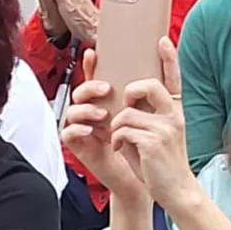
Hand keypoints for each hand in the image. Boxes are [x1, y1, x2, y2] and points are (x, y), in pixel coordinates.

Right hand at [60, 49, 147, 200]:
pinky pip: (67, 133)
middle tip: (105, 89)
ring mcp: (83, 128)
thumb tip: (163, 62)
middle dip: (90, 87)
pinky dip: (77, 129)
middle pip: (80, 92)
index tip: (94, 53)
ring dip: (85, 109)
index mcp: (106, 102)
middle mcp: (92, 113)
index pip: (94, 80)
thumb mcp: (149, 115)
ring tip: (103, 114)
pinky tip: (91, 131)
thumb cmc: (143, 145)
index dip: (90, 65)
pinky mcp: (79, 146)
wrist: (143, 176)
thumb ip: (151, 92)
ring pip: (72, 111)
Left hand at [105, 40, 201, 211]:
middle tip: (125, 107)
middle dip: (130, 92)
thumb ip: (150, 117)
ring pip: (126, 113)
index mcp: (176, 112)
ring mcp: (164, 128)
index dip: (169, 59)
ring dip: (116, 127)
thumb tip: (128, 102)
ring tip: (121, 141)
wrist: (176, 191)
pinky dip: (115, 140)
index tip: (162, 41)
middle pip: (147, 86)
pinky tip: (120, 149)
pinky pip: (121, 130)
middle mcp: (174, 116)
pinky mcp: (152, 142)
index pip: (173, 79)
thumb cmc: (162, 164)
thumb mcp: (160, 135)